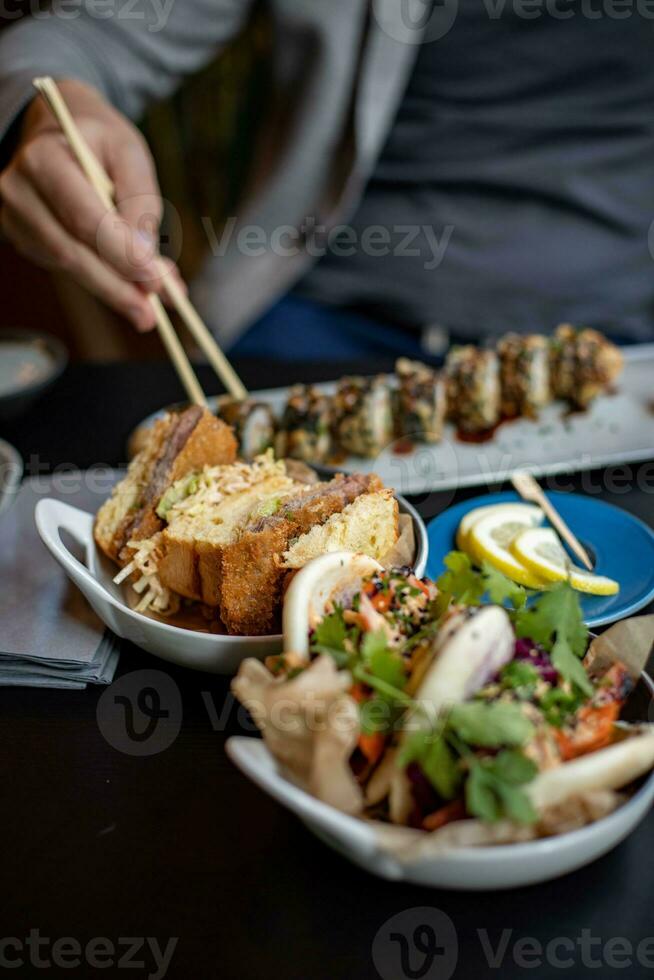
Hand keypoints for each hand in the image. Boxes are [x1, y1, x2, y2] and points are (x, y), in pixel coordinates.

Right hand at [0, 79, 181, 330]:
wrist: (62, 131)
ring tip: (148, 308)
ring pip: (69, 267)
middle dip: (116, 287)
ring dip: (112, 290)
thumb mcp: (130, 152)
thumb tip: (148, 258)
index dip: (119, 252)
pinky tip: (129, 286)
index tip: (154, 278)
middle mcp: (20, 192)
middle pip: (71, 252)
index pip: (83, 217)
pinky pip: (68, 268)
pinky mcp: (27, 240)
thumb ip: (141, 201)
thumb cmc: (100, 140)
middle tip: (152, 314)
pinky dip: (103, 280)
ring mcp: (18, 220)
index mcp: (44, 160)